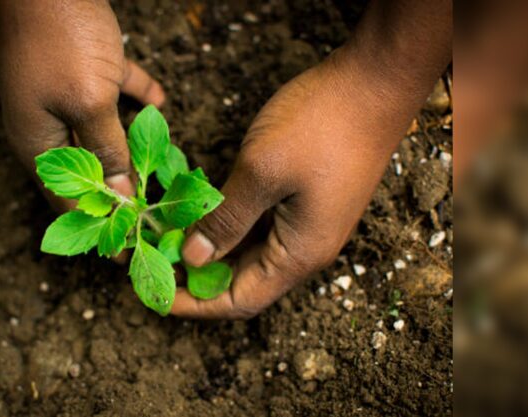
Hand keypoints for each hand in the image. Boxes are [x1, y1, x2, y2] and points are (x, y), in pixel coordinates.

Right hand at [0, 0, 164, 210]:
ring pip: (101, 135)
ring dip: (128, 152)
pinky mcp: (81, 67)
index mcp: (38, 144)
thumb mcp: (88, 102)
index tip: (129, 252)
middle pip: (88, 173)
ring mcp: (62, 96)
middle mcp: (47, 126)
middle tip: (151, 219)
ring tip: (158, 176)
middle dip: (119, 195)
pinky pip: (112, 93)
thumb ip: (107, 151)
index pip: (68, 201)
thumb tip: (121, 198)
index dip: (99, 228)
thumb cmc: (62, 39)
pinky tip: (160, 103)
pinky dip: (135, 99)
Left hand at [170, 0, 451, 318]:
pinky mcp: (305, 198)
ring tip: (166, 235)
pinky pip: (261, 225)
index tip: (154, 291)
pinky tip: (199, 209)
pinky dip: (228, 223)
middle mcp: (305, 247)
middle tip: (151, 256)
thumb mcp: (262, 171)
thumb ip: (226, 220)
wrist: (376, 82)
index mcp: (299, 253)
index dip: (194, 303)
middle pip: (244, 280)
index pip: (240, 301)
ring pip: (250, 252)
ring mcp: (308, 223)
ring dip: (209, 247)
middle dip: (195, 275)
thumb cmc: (321, 124)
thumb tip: (193, 259)